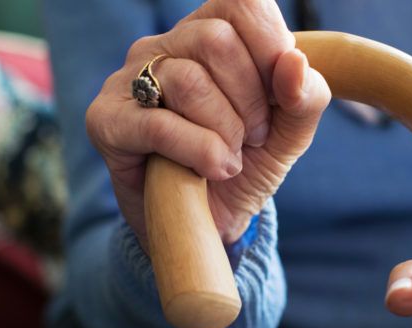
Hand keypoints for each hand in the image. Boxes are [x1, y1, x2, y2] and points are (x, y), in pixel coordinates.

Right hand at [85, 0, 330, 249]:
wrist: (207, 222)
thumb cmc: (244, 165)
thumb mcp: (289, 134)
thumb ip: (304, 98)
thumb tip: (294, 64)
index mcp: (209, 33)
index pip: (242, 3)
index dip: (271, 45)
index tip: (282, 94)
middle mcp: (165, 46)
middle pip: (216, 39)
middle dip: (251, 98)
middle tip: (252, 136)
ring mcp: (130, 79)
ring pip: (188, 81)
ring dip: (225, 131)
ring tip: (230, 157)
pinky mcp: (107, 120)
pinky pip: (160, 125)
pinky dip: (200, 152)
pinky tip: (213, 169)